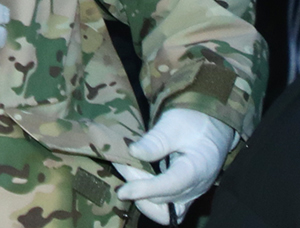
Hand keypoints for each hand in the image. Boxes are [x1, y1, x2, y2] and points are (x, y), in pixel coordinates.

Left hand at [117, 107, 235, 222]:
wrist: (213, 128)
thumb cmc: (194, 123)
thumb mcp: (174, 126)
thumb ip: (156, 141)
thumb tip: (133, 152)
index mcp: (196, 169)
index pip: (170, 185)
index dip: (144, 190)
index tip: (122, 192)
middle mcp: (195, 188)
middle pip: (162, 198)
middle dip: (136, 183)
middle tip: (118, 161)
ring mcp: (191, 194)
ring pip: (163, 210)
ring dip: (140, 195)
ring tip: (126, 170)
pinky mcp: (184, 195)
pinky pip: (166, 209)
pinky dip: (148, 199)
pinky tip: (136, 180)